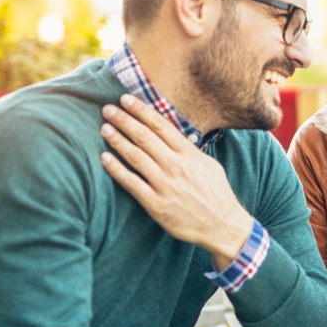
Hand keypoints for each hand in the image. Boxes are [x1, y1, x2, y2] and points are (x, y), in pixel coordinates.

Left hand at [99, 95, 252, 270]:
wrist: (223, 226)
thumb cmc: (217, 195)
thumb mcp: (209, 165)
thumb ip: (189, 151)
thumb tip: (173, 137)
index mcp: (189, 154)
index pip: (161, 126)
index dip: (141, 110)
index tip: (126, 100)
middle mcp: (176, 166)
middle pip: (144, 136)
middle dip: (124, 120)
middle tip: (107, 109)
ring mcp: (165, 185)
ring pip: (135, 156)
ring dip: (117, 140)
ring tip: (104, 128)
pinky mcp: (156, 204)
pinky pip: (132, 183)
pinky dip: (116, 169)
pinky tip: (104, 158)